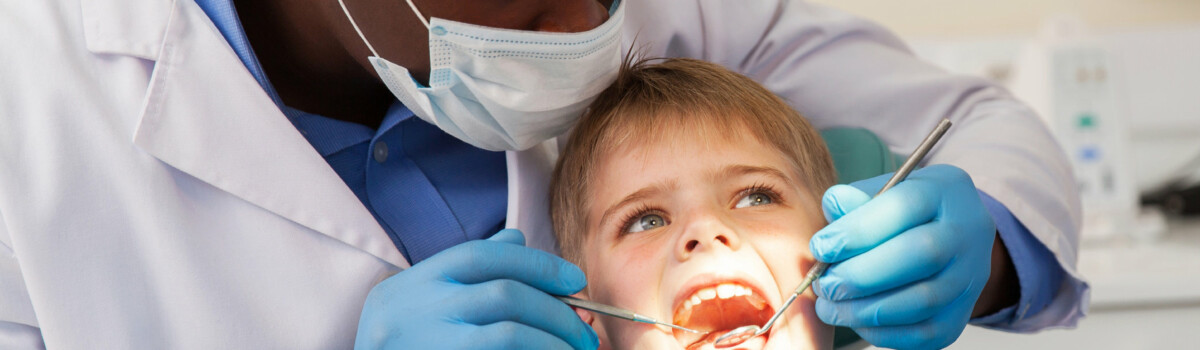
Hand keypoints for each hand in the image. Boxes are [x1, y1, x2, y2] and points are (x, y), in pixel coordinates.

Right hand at [355, 229, 599, 349]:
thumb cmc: (401, 341)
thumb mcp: (422, 298)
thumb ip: (467, 269)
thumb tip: (517, 239)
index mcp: (417, 282)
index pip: (484, 257)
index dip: (537, 264)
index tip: (575, 281)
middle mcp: (418, 309)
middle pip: (504, 295)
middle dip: (556, 311)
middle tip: (585, 332)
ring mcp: (428, 345)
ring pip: (509, 335)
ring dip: (553, 343)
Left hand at [809, 165, 996, 348]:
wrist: (952, 238)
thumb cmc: (906, 213)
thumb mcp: (884, 191)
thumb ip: (856, 198)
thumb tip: (834, 205)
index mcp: (945, 191)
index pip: (903, 207)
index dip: (857, 231)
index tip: (821, 248)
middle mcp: (967, 233)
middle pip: (922, 254)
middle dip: (862, 275)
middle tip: (825, 284)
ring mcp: (969, 277)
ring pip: (923, 300)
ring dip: (867, 309)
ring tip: (830, 306)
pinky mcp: (960, 316)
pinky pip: (925, 333)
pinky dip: (883, 332)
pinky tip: (855, 320)